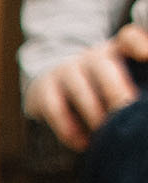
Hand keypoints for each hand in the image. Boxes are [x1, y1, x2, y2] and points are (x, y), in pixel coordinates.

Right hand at [25, 25, 147, 149]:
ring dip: (95, 115)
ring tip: (107, 135)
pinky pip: (57, 110)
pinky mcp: (44, 89)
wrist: (52, 84)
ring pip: (80, 91)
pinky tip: (84, 144)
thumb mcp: (121, 75)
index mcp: (116, 50)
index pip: (128, 39)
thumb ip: (132, 86)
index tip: (146, 55)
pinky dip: (70, 130)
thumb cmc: (99, 86)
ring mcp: (66, 71)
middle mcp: (91, 56)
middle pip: (104, 67)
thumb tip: (140, 110)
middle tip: (128, 112)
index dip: (138, 44)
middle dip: (117, 92)